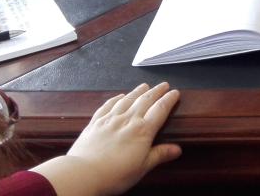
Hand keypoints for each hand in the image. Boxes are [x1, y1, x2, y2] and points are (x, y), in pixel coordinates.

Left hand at [34, 82, 181, 195]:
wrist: (83, 173)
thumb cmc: (113, 174)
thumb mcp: (142, 168)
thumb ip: (159, 155)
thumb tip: (177, 149)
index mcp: (143, 131)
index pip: (160, 109)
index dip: (169, 99)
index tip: (175, 93)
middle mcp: (128, 120)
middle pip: (146, 99)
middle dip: (156, 91)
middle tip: (164, 85)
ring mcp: (111, 119)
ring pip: (128, 99)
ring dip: (138, 91)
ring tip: (144, 86)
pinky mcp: (96, 122)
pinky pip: (108, 105)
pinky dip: (116, 98)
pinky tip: (119, 96)